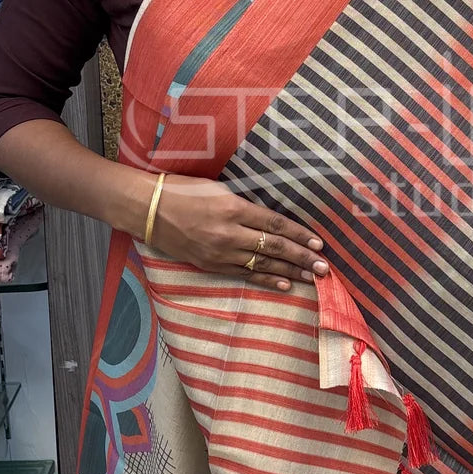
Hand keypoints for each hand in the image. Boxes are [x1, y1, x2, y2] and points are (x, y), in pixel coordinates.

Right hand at [145, 174, 328, 293]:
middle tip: (325, 267)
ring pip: (262, 264)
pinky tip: (284, 285)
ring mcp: (220, 252)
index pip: (275, 224)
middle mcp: (229, 232)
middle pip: (274, 248)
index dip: (300, 235)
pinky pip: (244, 274)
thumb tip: (269, 215)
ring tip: (311, 278)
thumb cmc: (181, 190)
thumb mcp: (217, 188)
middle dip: (302, 258)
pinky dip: (266, 280)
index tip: (319, 242)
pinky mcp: (210, 265)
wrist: (147, 210)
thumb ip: (243, 203)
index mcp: (233, 208)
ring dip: (290, 272)